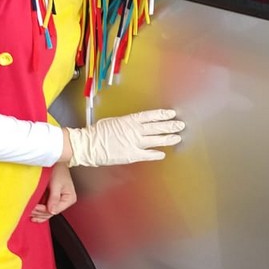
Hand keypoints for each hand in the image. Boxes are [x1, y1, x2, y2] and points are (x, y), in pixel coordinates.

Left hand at [31, 161, 76, 222]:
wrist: (56, 162)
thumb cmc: (58, 170)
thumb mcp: (56, 184)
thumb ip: (54, 198)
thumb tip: (52, 211)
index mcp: (69, 199)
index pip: (56, 209)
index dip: (44, 210)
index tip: (35, 207)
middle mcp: (65, 201)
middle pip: (51, 212)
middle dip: (40, 213)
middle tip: (29, 210)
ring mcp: (58, 201)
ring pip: (48, 212)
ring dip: (38, 214)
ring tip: (29, 213)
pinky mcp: (52, 199)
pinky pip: (46, 209)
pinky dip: (40, 213)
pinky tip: (33, 216)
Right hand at [66, 109, 184, 166]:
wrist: (88, 145)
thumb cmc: (97, 132)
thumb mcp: (112, 122)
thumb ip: (125, 124)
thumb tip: (133, 125)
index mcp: (129, 120)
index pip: (150, 116)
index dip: (162, 114)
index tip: (171, 113)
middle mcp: (134, 130)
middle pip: (156, 127)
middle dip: (170, 126)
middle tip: (180, 125)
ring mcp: (134, 143)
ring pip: (155, 140)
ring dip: (168, 138)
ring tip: (177, 137)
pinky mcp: (131, 155)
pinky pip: (147, 154)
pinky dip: (156, 154)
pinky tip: (163, 154)